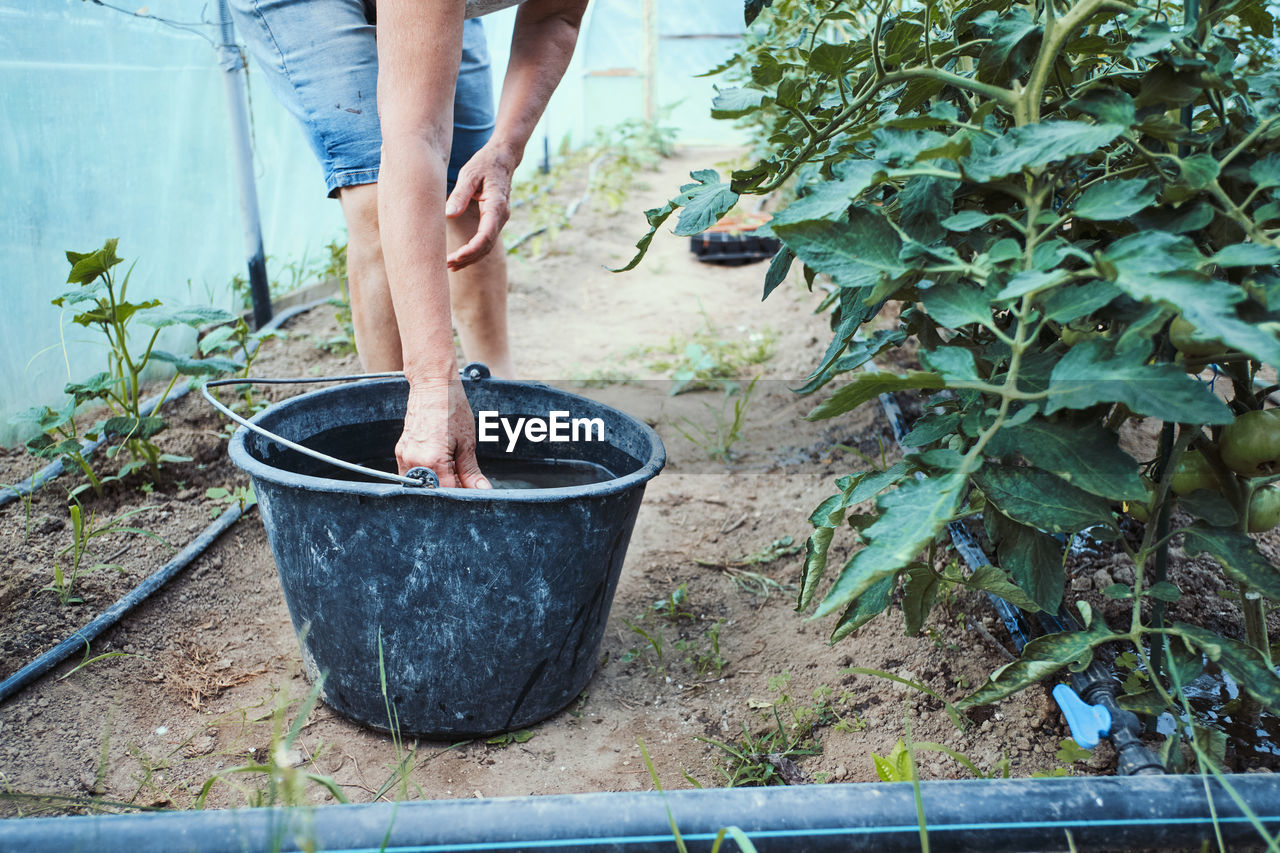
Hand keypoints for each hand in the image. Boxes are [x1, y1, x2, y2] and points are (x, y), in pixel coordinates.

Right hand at [395, 378, 491, 488]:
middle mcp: (413, 462)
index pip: (446, 493)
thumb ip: (471, 472)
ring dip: (437, 483)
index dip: (460, 495)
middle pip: (431, 492)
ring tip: (452, 470)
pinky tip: (439, 464)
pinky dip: (426, 474)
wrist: (432, 385)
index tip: (470, 492)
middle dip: (448, 490)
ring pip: (420, 484)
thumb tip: (482, 491)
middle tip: (463, 480)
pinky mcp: (401, 451)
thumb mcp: (467, 443)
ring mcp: (404, 457)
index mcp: (432, 461)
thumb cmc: (452, 409)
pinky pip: (412, 473)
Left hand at [445, 142, 516, 270]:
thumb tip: (449, 215)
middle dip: (468, 258)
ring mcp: (500, 220)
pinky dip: (474, 251)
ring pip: (487, 247)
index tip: (455, 257)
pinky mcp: (495, 220)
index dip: (471, 249)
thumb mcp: (469, 174)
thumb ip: (460, 195)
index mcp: (496, 205)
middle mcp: (502, 216)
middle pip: (486, 246)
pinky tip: (460, 257)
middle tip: (447, 265)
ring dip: (470, 258)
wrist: (503, 158)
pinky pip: (486, 241)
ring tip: (450, 266)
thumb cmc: (484, 164)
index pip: (486, 235)